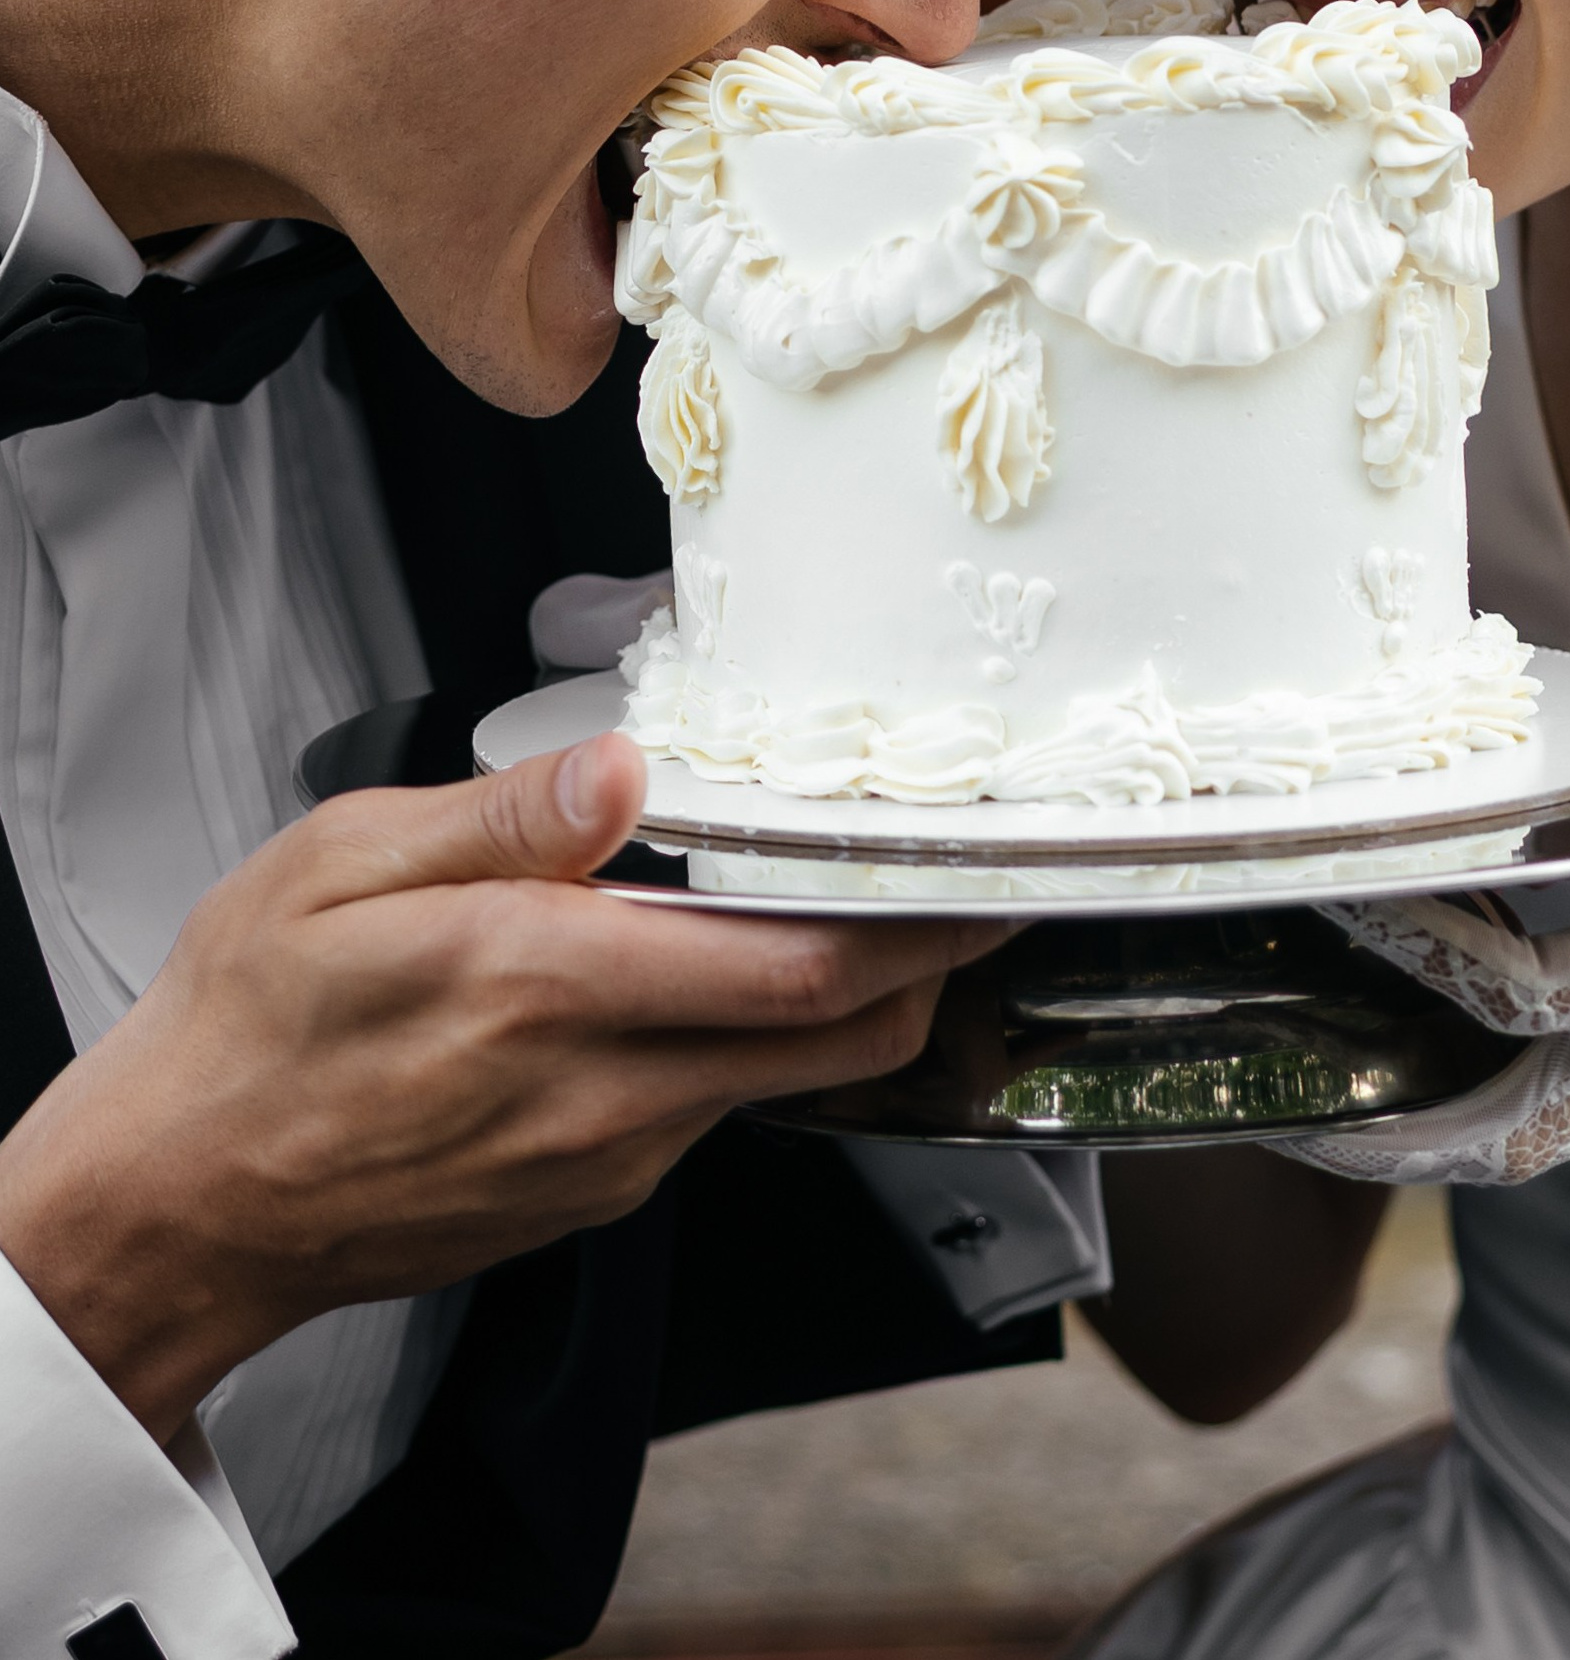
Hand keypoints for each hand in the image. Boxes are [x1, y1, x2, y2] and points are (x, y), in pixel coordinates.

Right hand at [0, 732, 1000, 1441]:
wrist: (179, 1206)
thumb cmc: (245, 1029)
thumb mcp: (339, 869)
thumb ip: (504, 819)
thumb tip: (622, 768)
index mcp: (547, 985)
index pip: (796, 971)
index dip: (918, 926)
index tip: (984, 871)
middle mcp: (602, 1091)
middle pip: (838, 1040)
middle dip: (927, 965)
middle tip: (967, 882)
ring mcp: (605, 1160)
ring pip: (785, 1080)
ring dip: (836, 1002)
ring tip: (843, 905)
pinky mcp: (589, 1195)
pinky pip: (711, 1112)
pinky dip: (750, 1043)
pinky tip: (713, 977)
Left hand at [1280, 686, 1569, 1189]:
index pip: (1533, 991)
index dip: (1426, 952)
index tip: (1335, 894)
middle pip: (1504, 1124)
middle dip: (1380, 1132)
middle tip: (1257, 1103)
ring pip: (1518, 1119)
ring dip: (1401, 1118)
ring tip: (1284, 1085)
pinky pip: (1542, 1074)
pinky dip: (1455, 1066)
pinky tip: (1385, 1014)